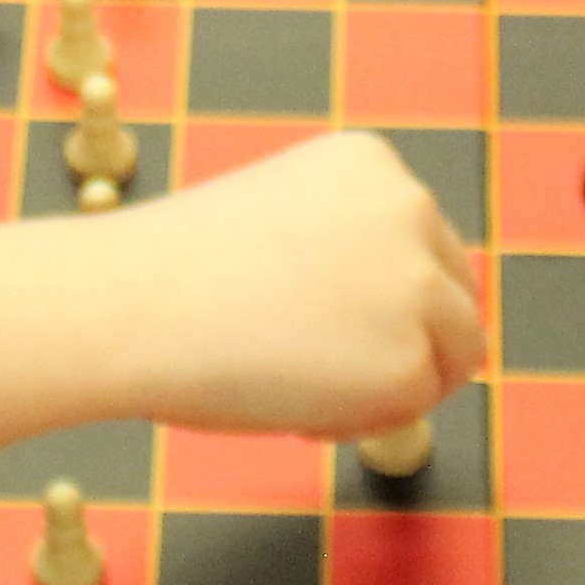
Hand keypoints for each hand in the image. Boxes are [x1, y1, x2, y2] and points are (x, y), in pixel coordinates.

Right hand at [0, 133, 484, 443]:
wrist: (129, 306)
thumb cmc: (176, 273)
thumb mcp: (282, 222)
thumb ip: (344, 249)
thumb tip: (391, 314)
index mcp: (371, 163)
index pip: (424, 246)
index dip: (379, 300)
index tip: (318, 321)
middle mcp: (410, 207)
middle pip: (455, 297)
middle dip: (405, 341)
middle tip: (318, 368)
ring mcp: (417, 282)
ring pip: (450, 355)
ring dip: (390, 382)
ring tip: (304, 387)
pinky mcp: (410, 359)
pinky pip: (414, 408)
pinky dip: (364, 421)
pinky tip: (298, 407)